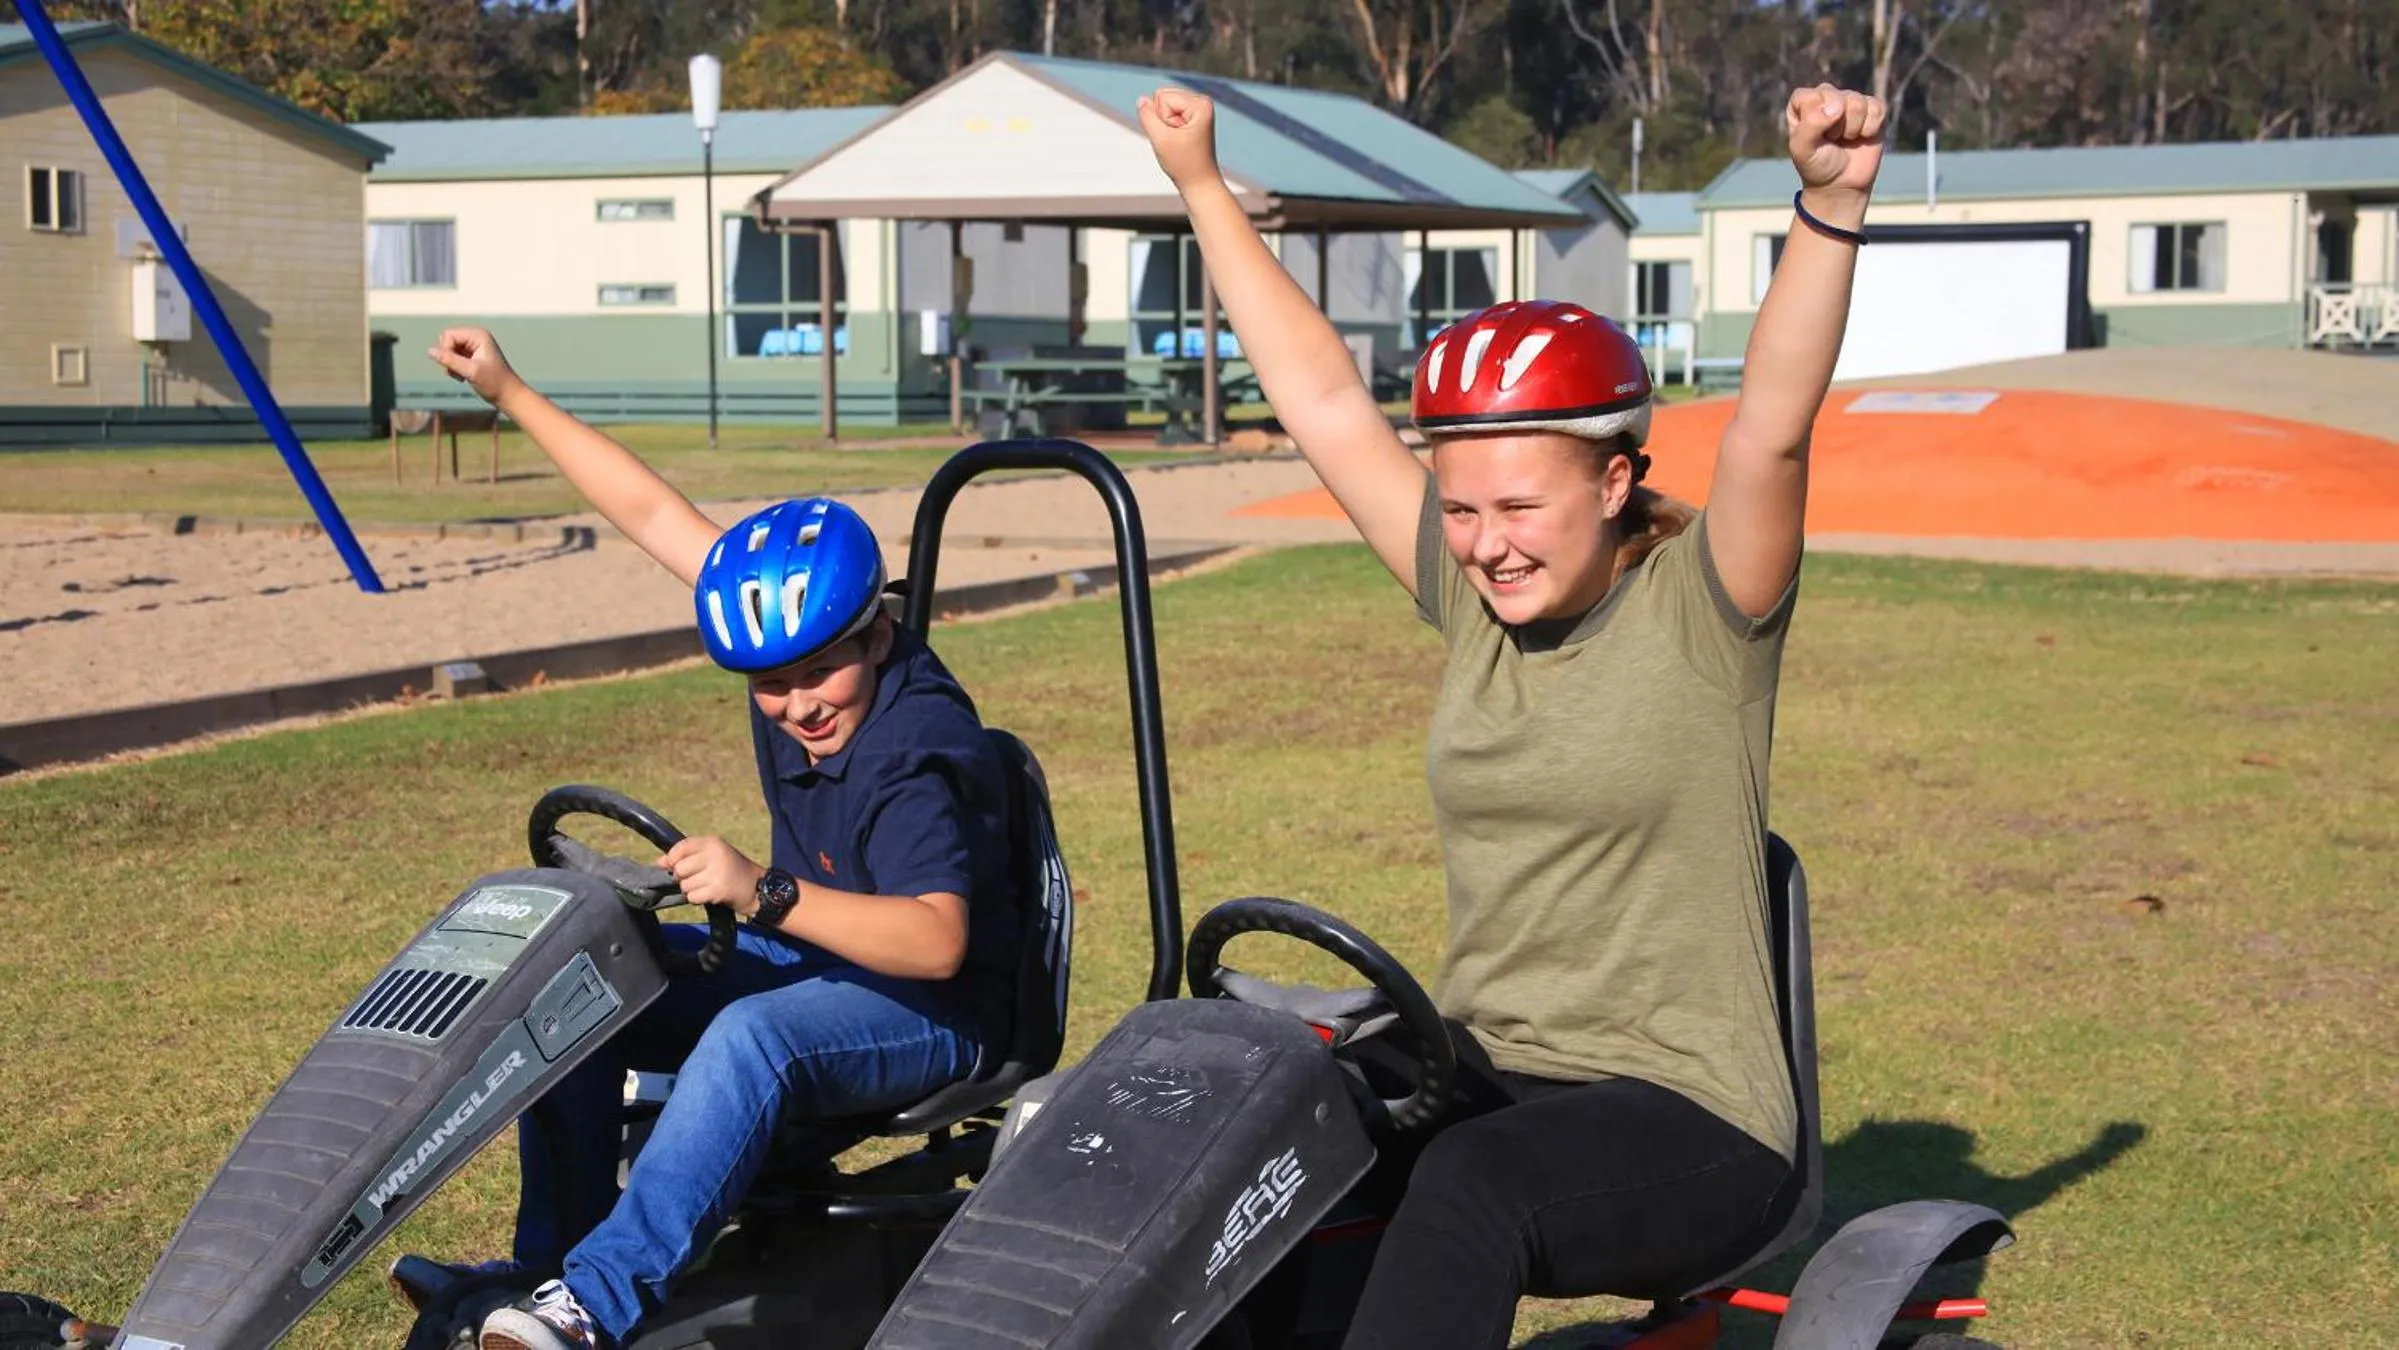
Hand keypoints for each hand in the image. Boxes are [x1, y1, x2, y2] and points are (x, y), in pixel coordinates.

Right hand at [428, 326, 526, 406]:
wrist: (508, 395)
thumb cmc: (494, 382)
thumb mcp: (471, 371)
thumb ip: (450, 360)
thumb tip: (429, 351)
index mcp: (478, 335)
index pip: (448, 335)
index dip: (446, 351)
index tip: (456, 366)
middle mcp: (475, 337)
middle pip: (446, 341)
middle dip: (448, 358)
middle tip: (459, 372)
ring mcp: (472, 347)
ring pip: (447, 351)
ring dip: (450, 365)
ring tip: (462, 376)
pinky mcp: (470, 357)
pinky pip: (451, 359)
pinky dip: (453, 369)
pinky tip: (463, 378)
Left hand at [660, 836, 766, 913]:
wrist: (758, 887)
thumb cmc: (731, 870)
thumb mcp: (712, 856)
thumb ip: (686, 856)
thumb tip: (658, 863)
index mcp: (713, 842)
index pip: (681, 847)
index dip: (671, 859)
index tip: (673, 866)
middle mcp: (715, 855)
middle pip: (679, 868)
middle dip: (682, 877)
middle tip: (696, 878)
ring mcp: (717, 872)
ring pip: (685, 885)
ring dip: (691, 890)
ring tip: (706, 886)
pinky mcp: (718, 890)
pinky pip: (693, 897)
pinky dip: (697, 898)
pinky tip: (709, 895)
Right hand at [1137, 86, 1220, 192]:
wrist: (1199, 183)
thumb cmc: (1183, 164)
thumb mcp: (1160, 139)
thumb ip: (1147, 116)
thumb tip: (1142, 99)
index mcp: (1200, 104)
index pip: (1162, 96)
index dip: (1162, 120)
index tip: (1177, 138)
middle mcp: (1201, 101)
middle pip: (1162, 97)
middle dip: (1163, 120)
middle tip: (1177, 140)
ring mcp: (1197, 108)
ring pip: (1162, 106)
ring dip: (1165, 126)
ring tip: (1179, 141)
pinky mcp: (1192, 116)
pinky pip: (1166, 114)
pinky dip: (1168, 129)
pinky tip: (1179, 141)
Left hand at [1785, 84, 1886, 202]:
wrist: (1841, 183)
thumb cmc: (1817, 164)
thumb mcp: (1802, 150)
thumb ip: (1811, 125)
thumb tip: (1837, 107)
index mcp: (1804, 102)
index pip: (1810, 97)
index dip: (1816, 120)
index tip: (1816, 137)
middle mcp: (1827, 96)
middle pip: (1837, 97)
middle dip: (1836, 126)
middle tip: (1832, 139)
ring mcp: (1851, 100)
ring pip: (1857, 103)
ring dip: (1853, 128)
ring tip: (1846, 138)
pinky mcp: (1872, 108)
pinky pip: (1877, 108)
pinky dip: (1870, 128)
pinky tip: (1862, 136)